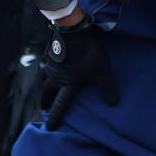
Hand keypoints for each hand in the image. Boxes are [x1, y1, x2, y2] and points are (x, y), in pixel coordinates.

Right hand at [40, 13, 119, 129]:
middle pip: (46, 92)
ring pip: (43, 79)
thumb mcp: (102, 71)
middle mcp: (54, 76)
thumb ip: (107, 88)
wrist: (73, 28)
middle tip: (43, 108)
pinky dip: (45, 73)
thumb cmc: (88, 51)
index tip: (50, 126)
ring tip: (44, 91)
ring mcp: (50, 64)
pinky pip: (45, 67)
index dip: (56, 116)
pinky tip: (48, 70)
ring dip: (43, 87)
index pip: (60, 104)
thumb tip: (113, 104)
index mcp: (66, 83)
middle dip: (44, 101)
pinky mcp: (50, 53)